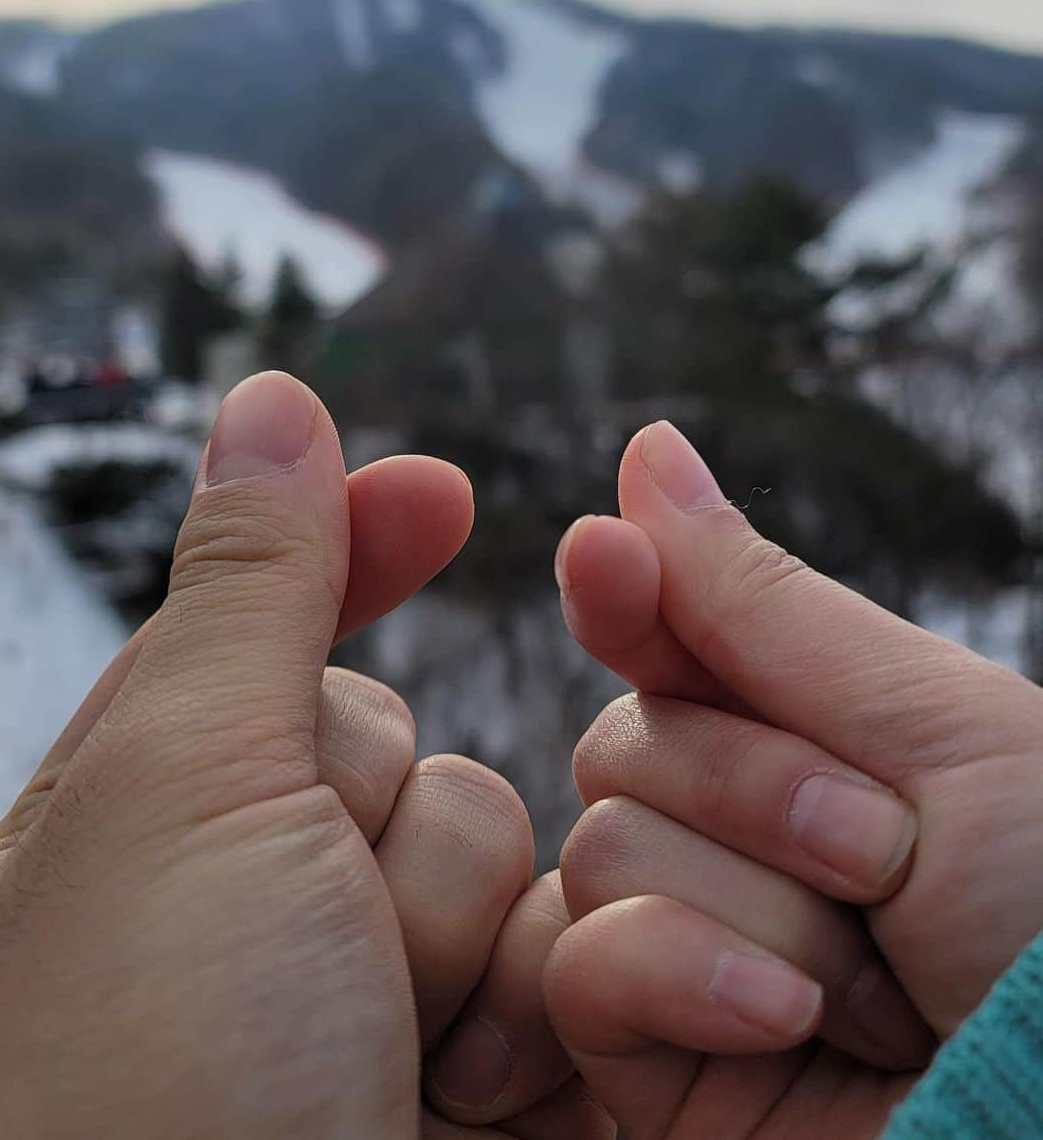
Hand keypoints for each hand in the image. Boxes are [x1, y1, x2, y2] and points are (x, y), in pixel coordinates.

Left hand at [0, 373, 597, 1137]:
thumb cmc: (130, 1068)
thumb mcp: (185, 774)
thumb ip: (252, 581)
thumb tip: (274, 400)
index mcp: (168, 792)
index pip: (284, 621)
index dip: (363, 543)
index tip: (442, 493)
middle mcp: (264, 883)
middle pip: (415, 750)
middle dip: (394, 835)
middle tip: (320, 953)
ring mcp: (364, 985)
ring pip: (506, 857)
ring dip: (466, 947)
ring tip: (381, 1065)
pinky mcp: (465, 1078)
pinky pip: (570, 964)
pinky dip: (549, 1016)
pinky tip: (479, 1095)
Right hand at [545, 420, 1042, 1137]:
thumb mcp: (928, 722)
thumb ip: (756, 600)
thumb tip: (646, 447)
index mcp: (807, 743)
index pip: (668, 644)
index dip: (628, 593)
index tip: (604, 555)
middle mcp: (734, 840)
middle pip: (626, 744)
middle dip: (754, 787)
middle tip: (884, 854)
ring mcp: (689, 947)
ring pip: (601, 852)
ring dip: (754, 902)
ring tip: (874, 978)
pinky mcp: (655, 1058)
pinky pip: (576, 971)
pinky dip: (684, 981)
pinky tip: (783, 1023)